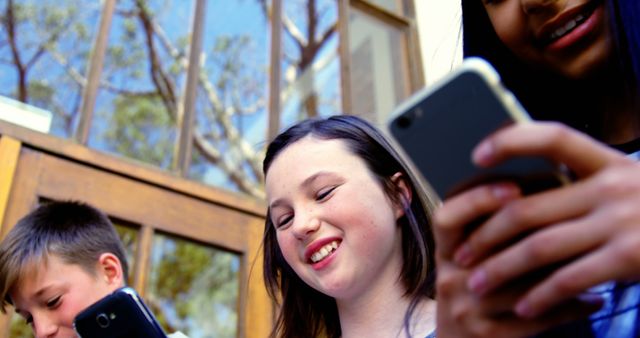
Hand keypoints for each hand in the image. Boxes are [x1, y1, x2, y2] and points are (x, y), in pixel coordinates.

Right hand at [434, 181, 601, 336]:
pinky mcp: (487, 335)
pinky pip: (534, 319)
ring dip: (559, 270)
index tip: (514, 189)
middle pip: (487, 249)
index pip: (447, 217)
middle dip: (533, 232)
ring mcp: (466, 308)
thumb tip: (543, 187)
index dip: (477, 199)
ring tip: (591, 255)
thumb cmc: (475, 288)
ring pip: (517, 284)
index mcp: (445, 250)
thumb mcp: (468, 254)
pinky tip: (593, 298)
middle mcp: (448, 278)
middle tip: (573, 218)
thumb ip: (491, 225)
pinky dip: (569, 308)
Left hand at [449, 122, 639, 317]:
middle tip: (462, 254)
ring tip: (477, 283)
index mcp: (610, 163)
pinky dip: (540, 295)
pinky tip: (523, 307)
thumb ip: (590, 185)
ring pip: (538, 247)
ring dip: (501, 269)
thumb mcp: (631, 185)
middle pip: (527, 208)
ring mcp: (621, 222)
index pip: (553, 137)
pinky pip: (568, 279)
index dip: (511, 141)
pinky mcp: (629, 258)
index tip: (475, 155)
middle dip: (486, 236)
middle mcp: (613, 186)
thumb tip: (528, 197)